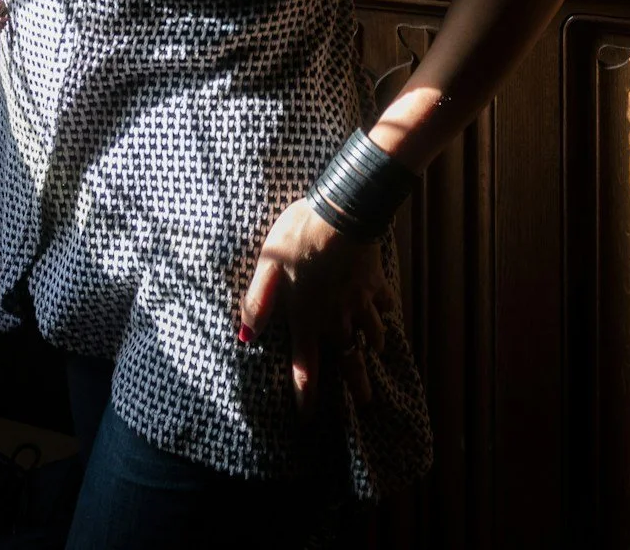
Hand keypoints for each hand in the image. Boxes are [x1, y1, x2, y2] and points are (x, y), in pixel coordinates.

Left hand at [238, 198, 392, 414]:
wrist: (345, 212)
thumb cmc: (299, 237)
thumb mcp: (268, 267)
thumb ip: (258, 302)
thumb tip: (244, 337)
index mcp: (307, 318)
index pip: (305, 366)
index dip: (306, 394)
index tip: (308, 417)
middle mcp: (336, 317)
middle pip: (348, 358)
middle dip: (356, 382)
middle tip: (365, 403)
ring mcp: (360, 301)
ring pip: (371, 333)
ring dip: (373, 347)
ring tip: (376, 355)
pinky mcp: (374, 281)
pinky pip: (383, 304)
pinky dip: (384, 312)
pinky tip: (385, 312)